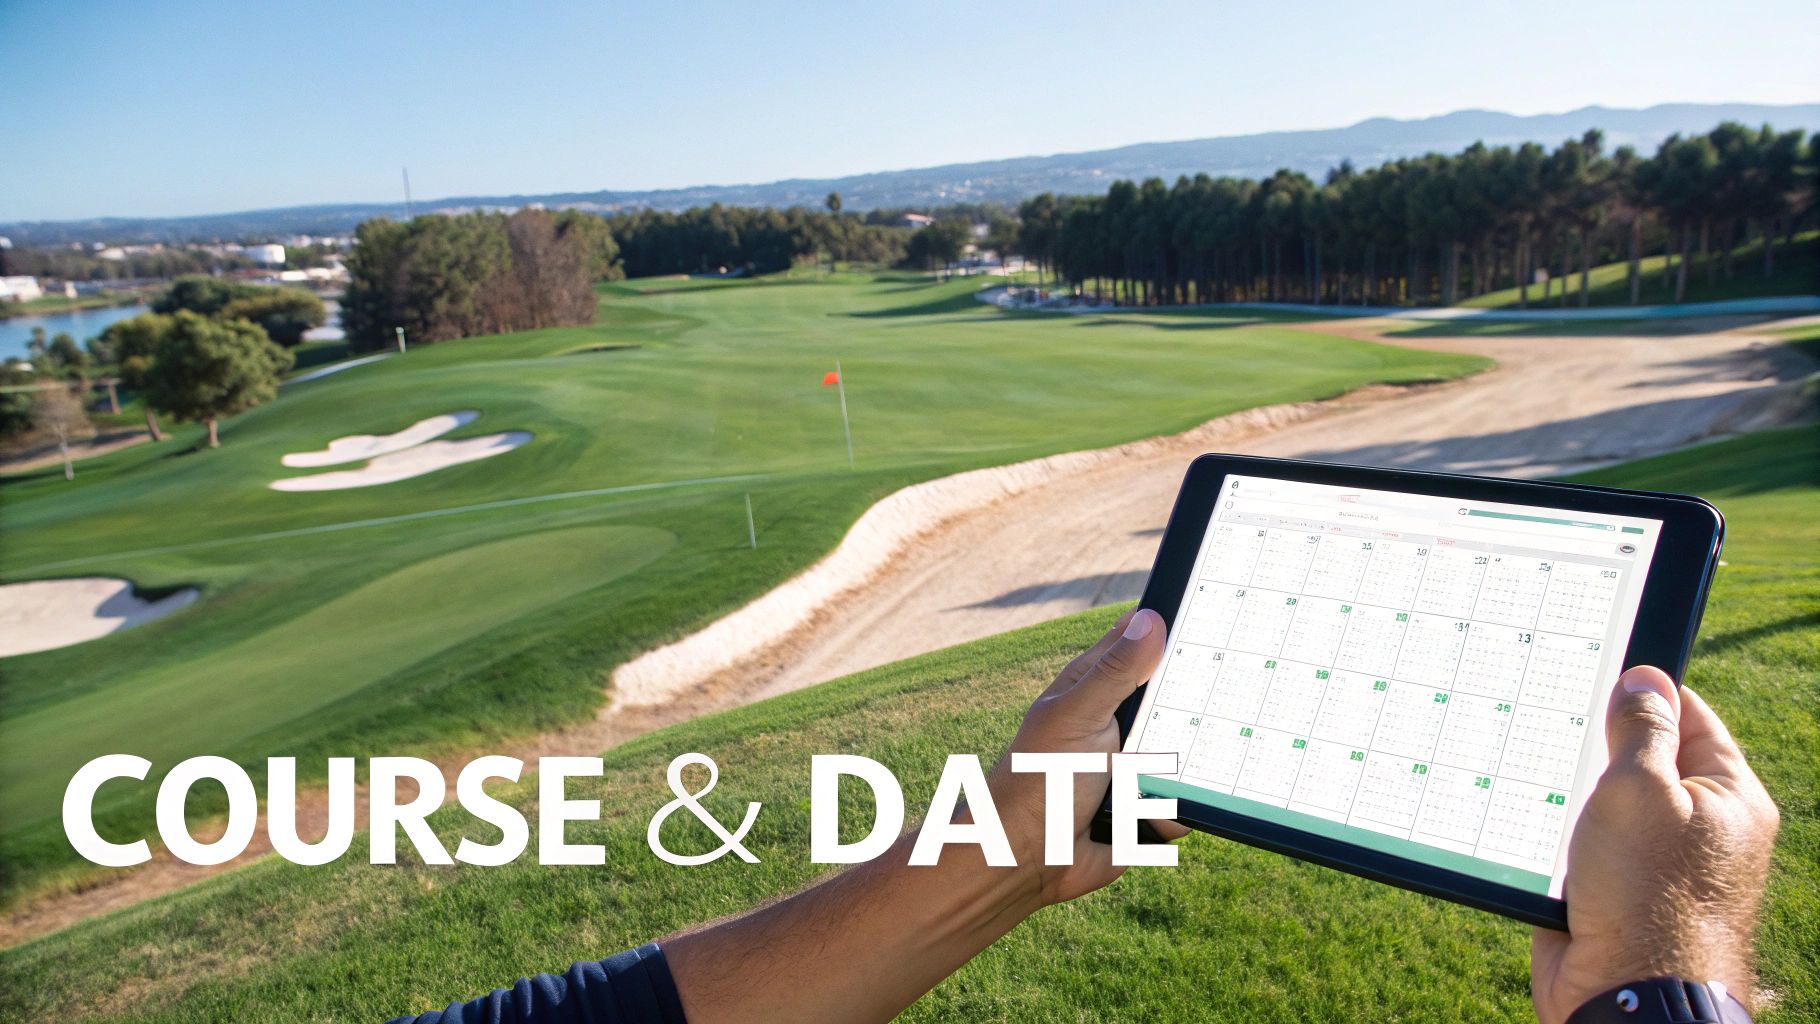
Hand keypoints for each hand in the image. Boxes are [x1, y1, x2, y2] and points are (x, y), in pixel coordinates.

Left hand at [987, 607, 1187, 905]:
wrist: (1027, 860)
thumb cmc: (1036, 781)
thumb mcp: (1078, 716)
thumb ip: (1115, 672)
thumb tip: (1150, 619)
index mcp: (1095, 686)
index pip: (1140, 641)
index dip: (1171, 625)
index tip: (1214, 613)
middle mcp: (1118, 720)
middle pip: (1177, 698)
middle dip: (1195, 704)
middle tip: (1219, 702)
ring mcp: (1135, 763)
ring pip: (1188, 750)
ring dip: (1185, 764)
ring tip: (1158, 776)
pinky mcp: (1148, 805)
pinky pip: (1184, 801)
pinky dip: (1175, 810)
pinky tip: (1149, 817)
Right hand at [1530, 666, 1778, 1023]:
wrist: (1624, 994)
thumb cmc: (1648, 896)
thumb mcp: (1641, 790)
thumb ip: (1641, 729)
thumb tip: (1644, 677)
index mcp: (1727, 798)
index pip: (1689, 716)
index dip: (1643, 689)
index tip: (1596, 668)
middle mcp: (1695, 828)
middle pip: (1639, 758)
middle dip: (1594, 743)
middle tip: (1555, 722)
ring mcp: (1651, 862)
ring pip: (1600, 801)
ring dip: (1568, 792)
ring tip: (1539, 778)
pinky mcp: (1609, 891)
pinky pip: (1575, 842)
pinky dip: (1552, 832)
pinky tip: (1525, 821)